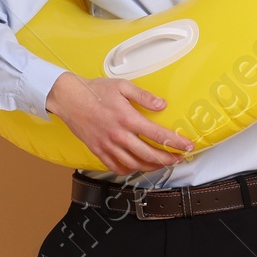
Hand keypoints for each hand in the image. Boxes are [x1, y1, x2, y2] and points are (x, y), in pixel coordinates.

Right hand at [45, 73, 193, 173]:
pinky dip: (130, 170)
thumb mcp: (122, 86)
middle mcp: (119, 135)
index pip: (157, 135)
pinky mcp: (98, 151)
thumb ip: (144, 96)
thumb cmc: (95, 91)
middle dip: (168, 159)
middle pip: (149, 154)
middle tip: (178, 159)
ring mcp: (108, 145)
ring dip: (151, 166)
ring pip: (135, 164)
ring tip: (162, 163)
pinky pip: (117, 167)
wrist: (69, 98)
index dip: (175, 142)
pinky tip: (138, 166)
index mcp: (127, 119)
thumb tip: (162, 104)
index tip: (187, 146)